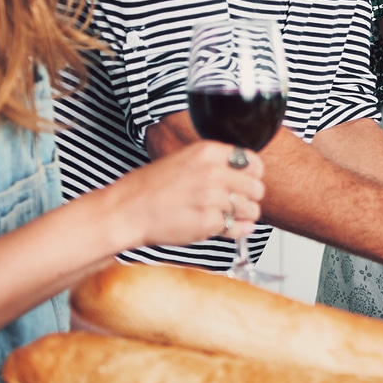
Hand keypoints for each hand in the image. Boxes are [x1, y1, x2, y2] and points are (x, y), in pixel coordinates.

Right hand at [105, 142, 265, 248]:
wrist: (125, 211)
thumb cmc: (149, 188)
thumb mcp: (184, 160)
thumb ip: (215, 164)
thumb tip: (246, 175)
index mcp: (208, 152)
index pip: (253, 162)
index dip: (253, 175)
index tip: (247, 182)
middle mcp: (213, 172)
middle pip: (257, 187)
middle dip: (250, 197)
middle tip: (238, 203)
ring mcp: (212, 199)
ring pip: (251, 209)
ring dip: (243, 216)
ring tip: (228, 216)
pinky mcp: (208, 223)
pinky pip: (237, 228)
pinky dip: (234, 231)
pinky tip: (222, 227)